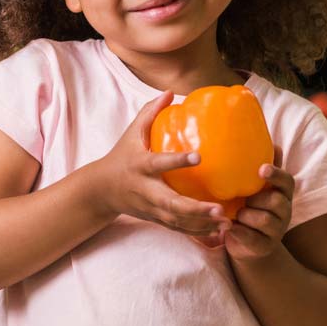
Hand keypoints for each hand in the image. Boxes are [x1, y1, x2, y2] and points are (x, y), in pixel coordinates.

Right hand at [92, 90, 229, 236]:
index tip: (199, 157)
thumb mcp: (131, 133)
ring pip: (177, 221)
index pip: (159, 163)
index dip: (178, 161)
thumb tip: (170, 92)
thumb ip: (150, 113)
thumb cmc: (121, 156)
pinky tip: (219, 231)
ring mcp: (151, 208)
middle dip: (194, 209)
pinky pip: (178, 229)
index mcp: (140, 166)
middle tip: (219, 208)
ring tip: (225, 221)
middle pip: (171, 203)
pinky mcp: (156, 219)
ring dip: (201, 224)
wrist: (101, 191)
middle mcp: (146, 190)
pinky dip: (198, 232)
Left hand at [220, 146, 294, 260]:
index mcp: (281, 193)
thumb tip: (266, 138)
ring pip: (264, 219)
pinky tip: (229, 228)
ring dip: (246, 215)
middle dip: (257, 199)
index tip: (261, 169)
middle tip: (243, 200)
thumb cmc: (248, 208)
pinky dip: (238, 232)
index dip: (276, 174)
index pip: (286, 181)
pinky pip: (252, 237)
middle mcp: (284, 211)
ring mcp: (276, 230)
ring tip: (236, 214)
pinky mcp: (264, 246)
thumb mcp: (253, 187)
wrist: (247, 245)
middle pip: (276, 201)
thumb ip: (259, 166)